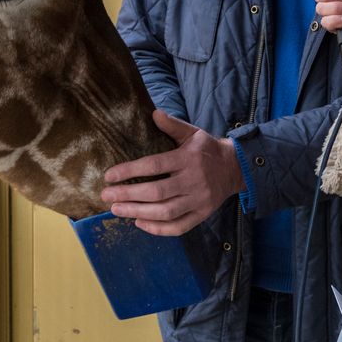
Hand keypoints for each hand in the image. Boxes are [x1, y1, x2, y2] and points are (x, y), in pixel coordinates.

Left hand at [100, 109, 244, 235]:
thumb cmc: (207, 149)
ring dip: (138, 212)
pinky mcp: (202, 215)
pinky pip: (179, 227)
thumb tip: (154, 113)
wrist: (235, 168)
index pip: (155, 165)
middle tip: (107, 196)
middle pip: (157, 192)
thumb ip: (173, 125)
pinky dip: (158, 229)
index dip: (130, 171)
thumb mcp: (193, 132)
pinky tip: (139, 223)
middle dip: (128, 195)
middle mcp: (193, 181)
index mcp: (188, 159)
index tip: (109, 176)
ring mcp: (199, 200)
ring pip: (165, 212)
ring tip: (117, 210)